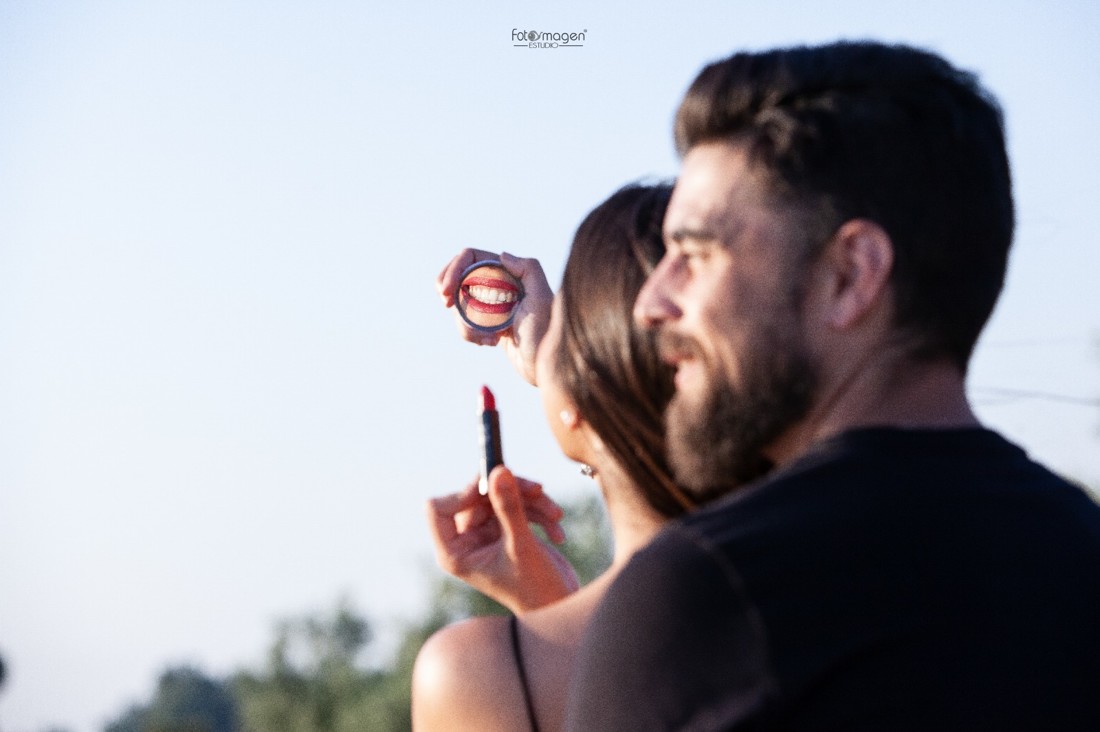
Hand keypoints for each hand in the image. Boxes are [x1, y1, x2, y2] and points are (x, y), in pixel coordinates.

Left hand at [426, 466, 579, 613]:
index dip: (462, 494)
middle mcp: (465, 542)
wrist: (562, 605)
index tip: (492, 490)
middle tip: (538, 490)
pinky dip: (538, 513)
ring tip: (556, 514)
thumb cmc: (535, 587)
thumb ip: (508, 507)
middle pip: (475, 496)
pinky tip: (556, 532)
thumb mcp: (521, 545)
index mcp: (454, 553)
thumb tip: (498, 470)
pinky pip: (516, 505)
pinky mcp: (505, 530)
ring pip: (499, 496)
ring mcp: (485, 535)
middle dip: (510, 492)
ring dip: (531, 502)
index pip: (437, 508)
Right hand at [436, 248, 553, 385]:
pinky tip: (490, 342)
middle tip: (447, 303)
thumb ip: (529, 269)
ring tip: (487, 337)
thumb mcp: (541, 298)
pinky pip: (464, 322)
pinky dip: (469, 333)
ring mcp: (490, 303)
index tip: (446, 292)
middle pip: (458, 275)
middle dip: (448, 289)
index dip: (454, 269)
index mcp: (509, 272)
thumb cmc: (544, 333)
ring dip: (463, 320)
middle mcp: (498, 284)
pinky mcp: (486, 323)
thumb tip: (502, 256)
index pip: (470, 258)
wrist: (543, 366)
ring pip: (459, 302)